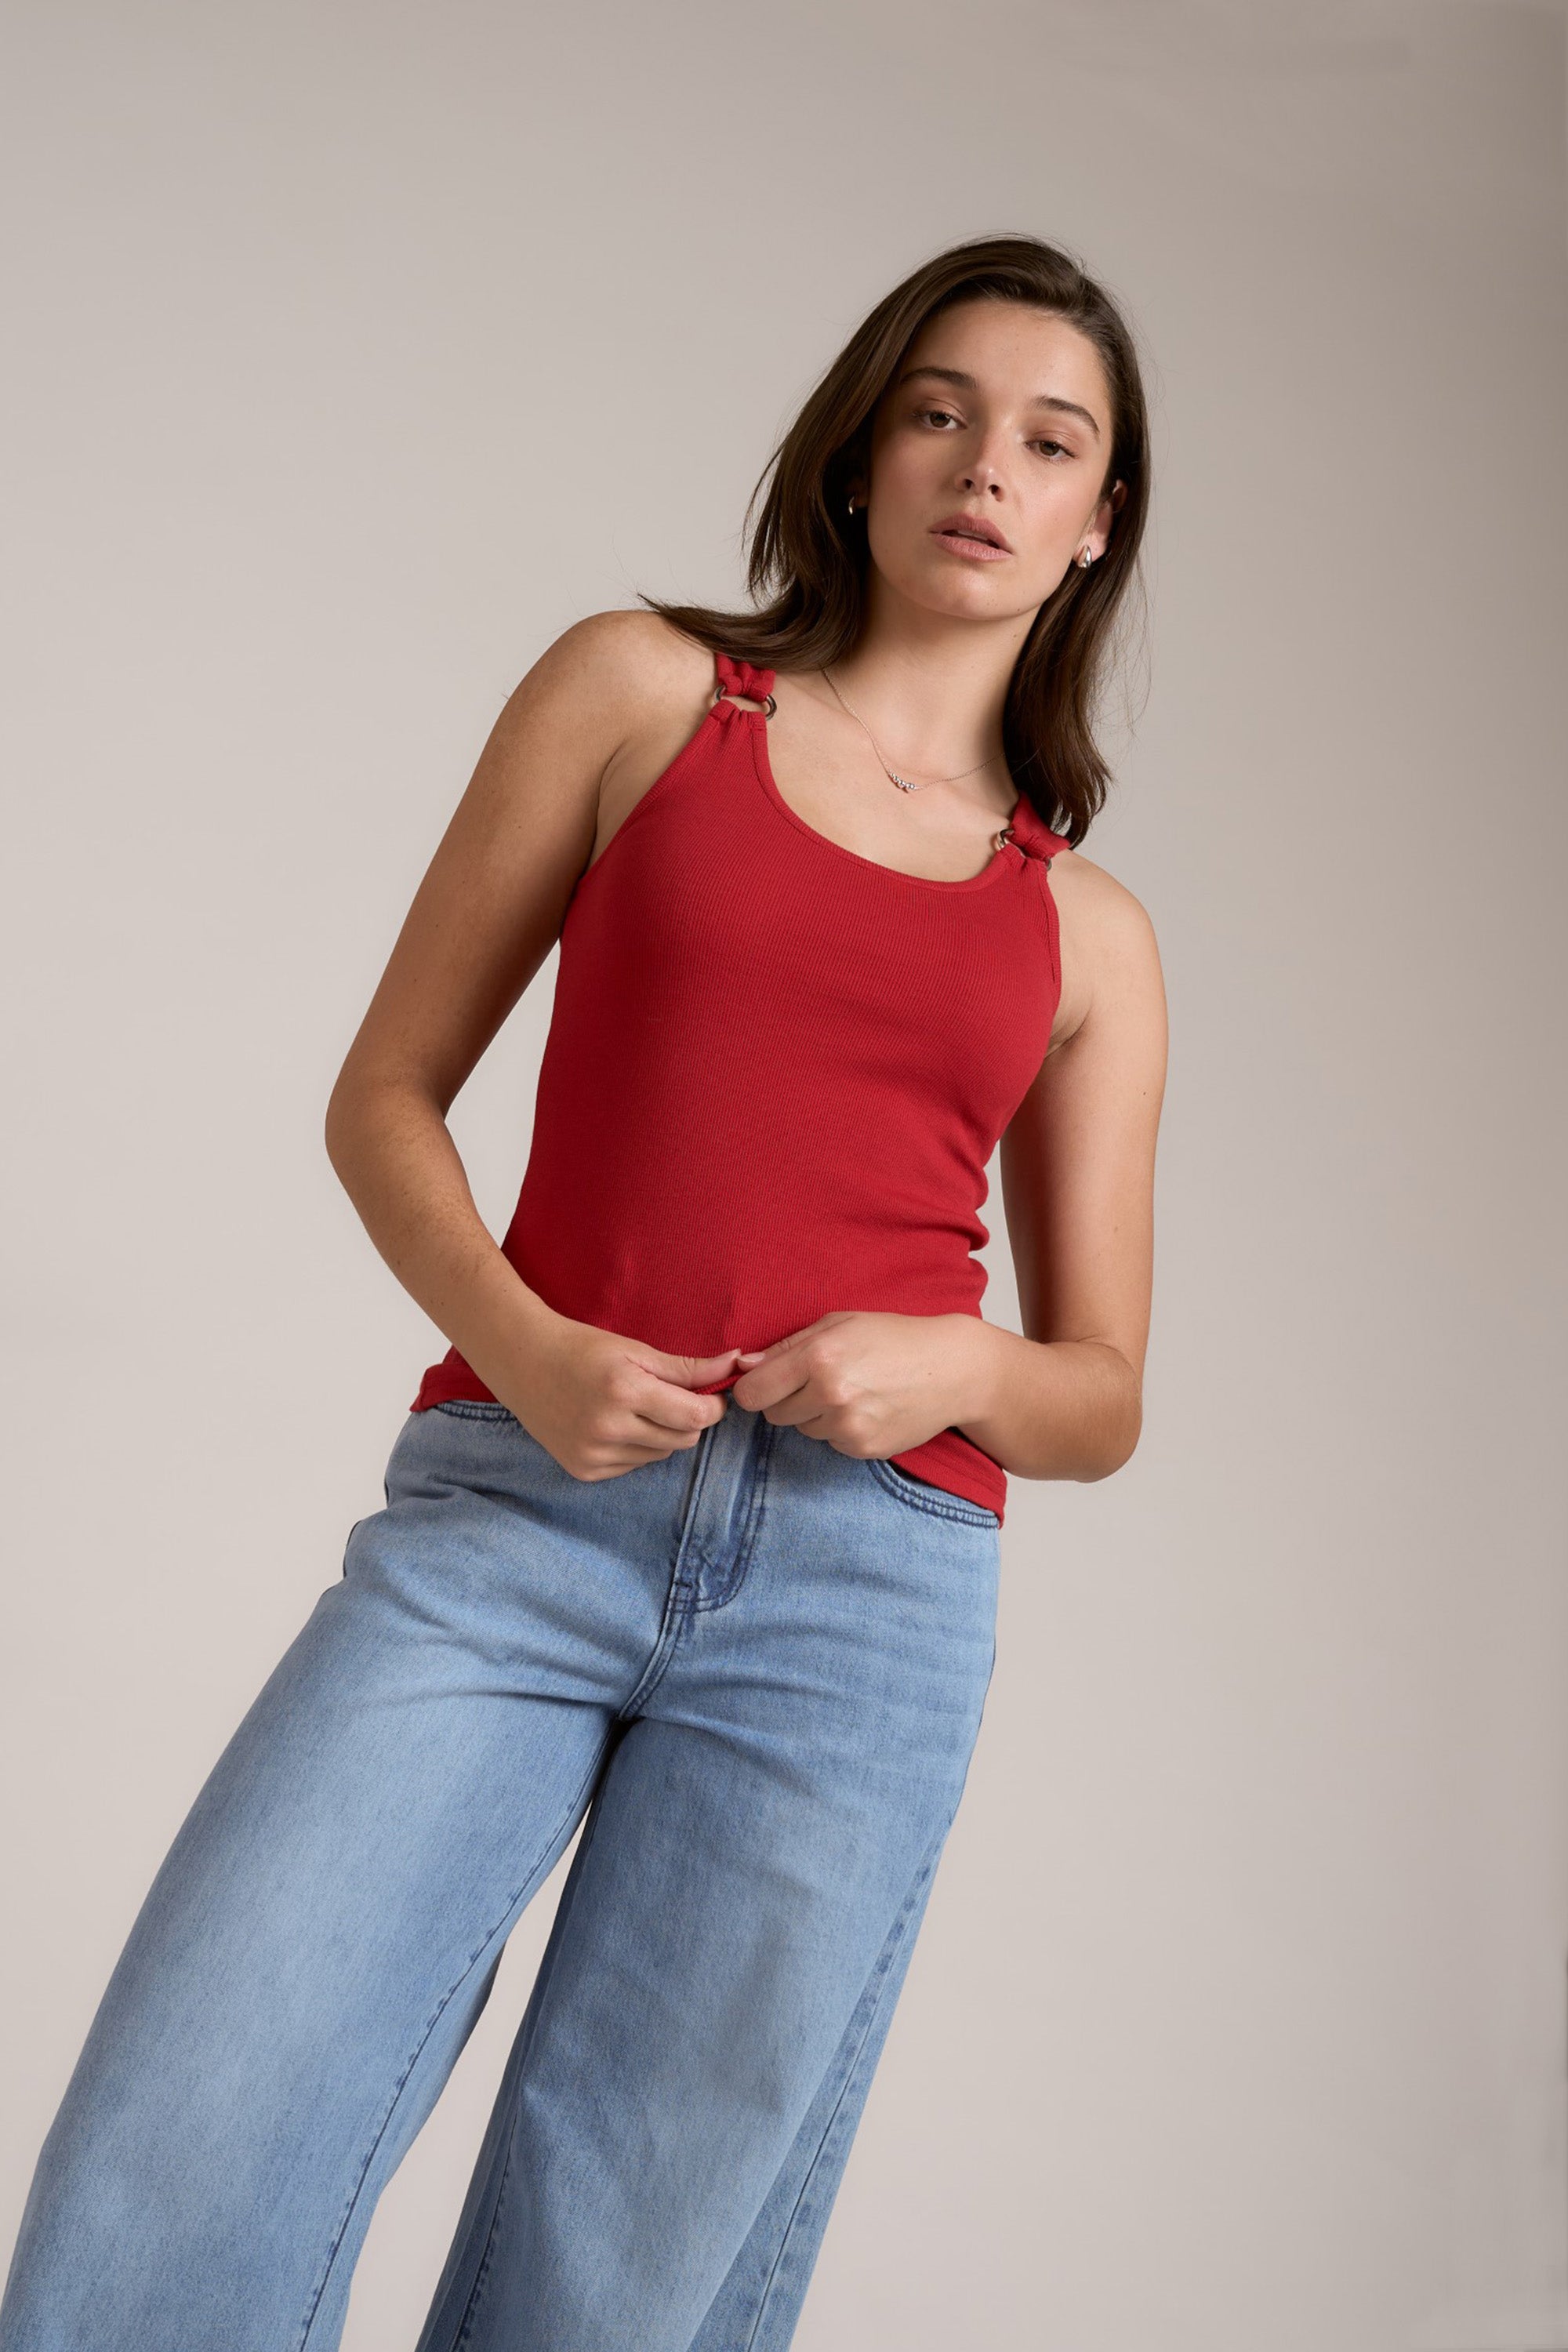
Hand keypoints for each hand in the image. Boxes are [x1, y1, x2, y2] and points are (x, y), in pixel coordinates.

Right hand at [505, 1320, 743, 1481]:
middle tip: (671, 1398)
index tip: (710, 1395)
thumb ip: (687, 1367)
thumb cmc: (582, 1349)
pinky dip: (635, 1448)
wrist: (522, 1362)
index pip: (695, 1417)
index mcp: (624, 1391)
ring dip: (660, 1435)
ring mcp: (593, 1454)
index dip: (712, 1407)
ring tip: (635, 1408)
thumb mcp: (636, 1351)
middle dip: (688, 1421)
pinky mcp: (583, 1471)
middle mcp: (608, 1428)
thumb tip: (735, 1364)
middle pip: (683, 1441)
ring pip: (660, 1455)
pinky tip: (613, 1424)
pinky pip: (633, 1466)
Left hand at [728, 1311, 987, 1457]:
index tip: (763, 1383)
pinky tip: (867, 1408)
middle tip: (816, 1381)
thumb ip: (787, 1346)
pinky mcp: (864, 1448)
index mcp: (819, 1357)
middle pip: (773, 1414)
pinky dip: (841, 1429)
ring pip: (803, 1430)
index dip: (753, 1388)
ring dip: (816, 1414)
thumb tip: (744, 1366)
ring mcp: (848, 1426)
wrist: (951, 1369)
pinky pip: (831, 1443)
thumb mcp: (839, 1323)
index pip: (752, 1392)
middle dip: (786, 1400)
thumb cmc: (894, 1338)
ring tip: (852, 1390)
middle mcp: (831, 1395)